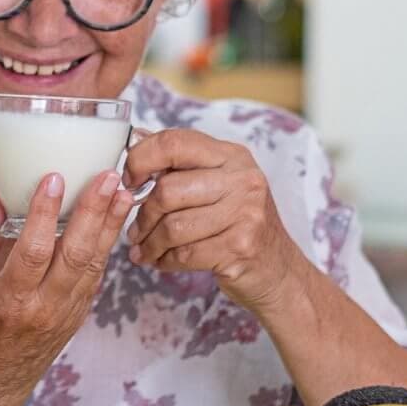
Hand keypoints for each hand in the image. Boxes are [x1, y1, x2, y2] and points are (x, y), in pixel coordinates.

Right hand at [0, 171, 132, 405]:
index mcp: (9, 301)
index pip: (33, 249)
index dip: (44, 212)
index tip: (52, 178)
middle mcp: (44, 309)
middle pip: (76, 253)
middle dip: (95, 211)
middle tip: (108, 175)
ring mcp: (66, 315)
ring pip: (94, 264)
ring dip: (110, 225)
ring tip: (122, 190)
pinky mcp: (76, 318)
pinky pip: (94, 278)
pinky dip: (104, 248)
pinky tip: (112, 221)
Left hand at [123, 128, 301, 310]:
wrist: (277, 268)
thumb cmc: (236, 223)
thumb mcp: (216, 184)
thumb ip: (179, 163)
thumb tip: (135, 137)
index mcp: (231, 155)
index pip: (173, 142)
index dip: (140, 160)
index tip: (129, 182)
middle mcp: (243, 178)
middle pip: (167, 190)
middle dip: (143, 216)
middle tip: (135, 231)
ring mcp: (246, 213)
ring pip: (172, 226)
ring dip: (150, 243)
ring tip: (144, 249)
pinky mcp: (241, 247)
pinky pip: (184, 254)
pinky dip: (164, 261)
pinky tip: (160, 261)